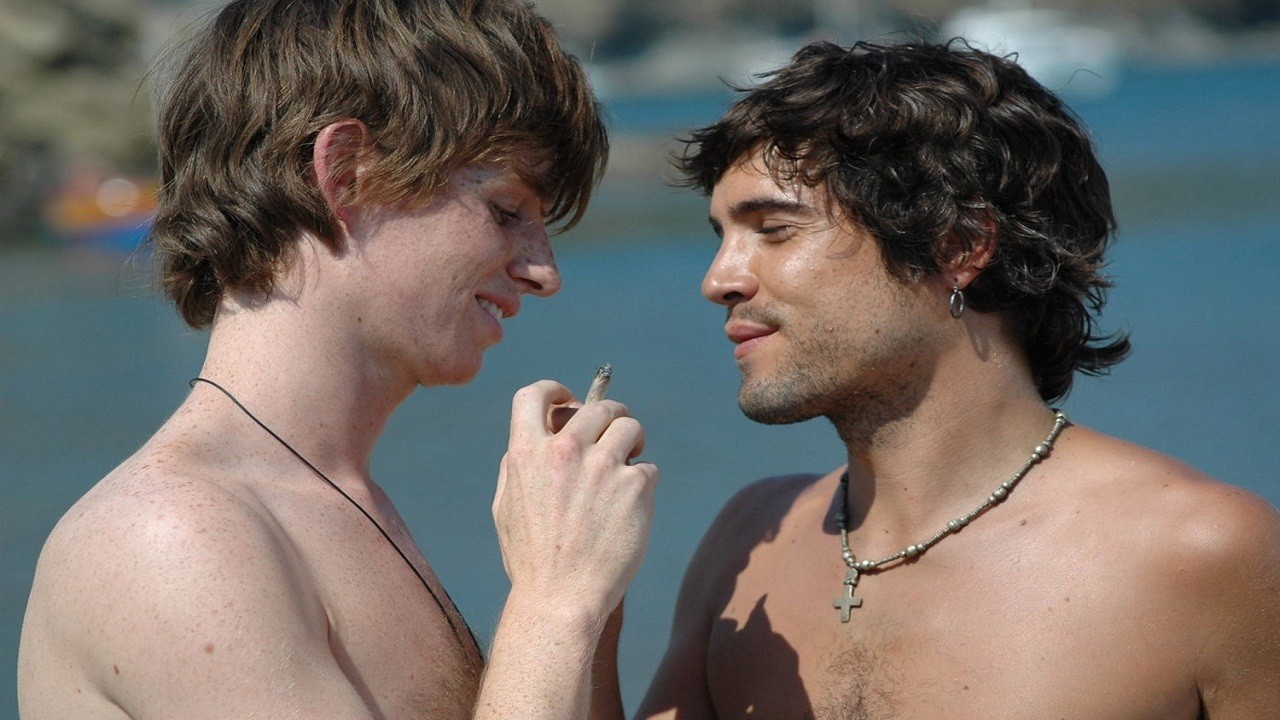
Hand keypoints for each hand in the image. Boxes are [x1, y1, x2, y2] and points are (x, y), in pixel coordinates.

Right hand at [493, 380, 658, 623]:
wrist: (561, 599)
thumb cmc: (531, 559)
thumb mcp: (505, 506)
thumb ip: (517, 466)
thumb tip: (537, 437)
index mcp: (526, 452)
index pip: (534, 394)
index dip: (554, 389)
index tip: (568, 399)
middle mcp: (565, 451)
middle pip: (598, 407)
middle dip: (610, 416)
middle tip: (616, 434)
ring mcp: (603, 466)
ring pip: (630, 427)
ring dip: (633, 441)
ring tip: (631, 461)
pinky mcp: (635, 486)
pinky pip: (647, 469)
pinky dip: (643, 484)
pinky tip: (632, 507)